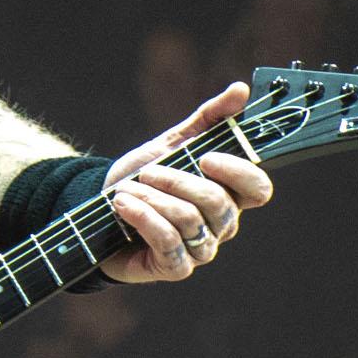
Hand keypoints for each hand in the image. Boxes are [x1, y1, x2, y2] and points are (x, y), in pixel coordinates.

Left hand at [99, 79, 273, 282]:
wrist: (99, 208)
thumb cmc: (143, 177)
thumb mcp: (173, 142)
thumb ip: (209, 118)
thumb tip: (240, 90)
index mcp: (228, 194)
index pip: (258, 189)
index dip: (238, 173)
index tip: (206, 156)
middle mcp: (220, 225)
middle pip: (218, 203)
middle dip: (177, 181)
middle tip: (148, 171)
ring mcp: (200, 249)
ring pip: (189, 220)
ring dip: (152, 198)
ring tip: (129, 189)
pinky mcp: (175, 267)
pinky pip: (168, 242)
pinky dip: (142, 218)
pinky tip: (123, 205)